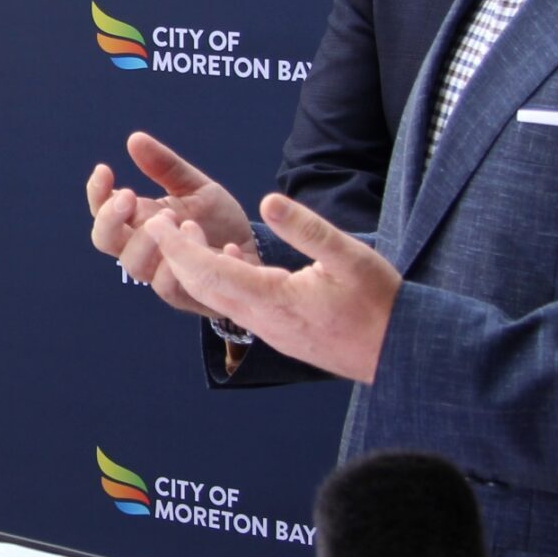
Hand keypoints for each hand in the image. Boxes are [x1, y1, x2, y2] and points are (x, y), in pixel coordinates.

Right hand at [87, 132, 257, 313]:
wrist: (253, 251)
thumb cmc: (218, 220)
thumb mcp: (195, 186)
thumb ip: (165, 167)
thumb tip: (134, 138)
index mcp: (139, 219)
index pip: (102, 210)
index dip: (97, 192)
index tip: (105, 169)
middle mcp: (142, 247)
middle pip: (105, 239)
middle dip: (110, 218)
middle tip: (130, 195)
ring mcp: (159, 272)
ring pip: (134, 264)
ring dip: (148, 239)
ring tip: (174, 218)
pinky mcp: (182, 293)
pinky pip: (167, 285)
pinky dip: (180, 262)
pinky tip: (200, 239)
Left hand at [149, 191, 402, 382]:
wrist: (400, 355)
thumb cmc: (381, 304)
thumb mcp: (350, 257)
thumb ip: (308, 229)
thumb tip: (270, 201)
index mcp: (273, 300)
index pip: (208, 272)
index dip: (177, 246)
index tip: (157, 218)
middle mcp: (262, 320)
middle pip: (201, 287)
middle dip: (175, 254)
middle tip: (160, 218)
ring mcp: (269, 330)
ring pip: (216, 298)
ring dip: (196, 266)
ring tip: (188, 231)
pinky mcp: (278, 333)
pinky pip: (237, 304)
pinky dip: (222, 278)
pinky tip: (234, 255)